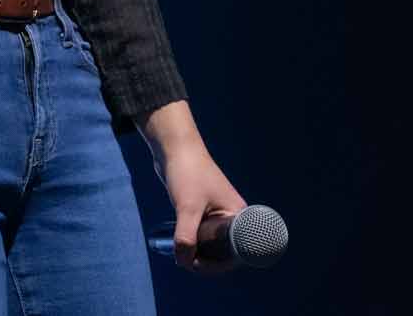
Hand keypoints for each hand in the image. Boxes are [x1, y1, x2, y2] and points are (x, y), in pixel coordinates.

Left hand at [152, 143, 246, 273]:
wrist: (174, 146)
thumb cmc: (187, 172)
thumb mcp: (187, 208)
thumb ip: (186, 237)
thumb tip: (184, 262)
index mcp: (238, 216)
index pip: (236, 252)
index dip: (219, 265)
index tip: (199, 266)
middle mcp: (231, 215)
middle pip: (224, 250)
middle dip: (207, 259)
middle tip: (188, 263)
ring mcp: (217, 212)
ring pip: (211, 242)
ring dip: (199, 251)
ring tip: (183, 255)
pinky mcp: (204, 208)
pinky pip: (202, 232)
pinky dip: (193, 240)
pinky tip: (180, 245)